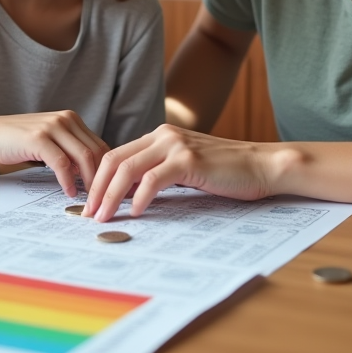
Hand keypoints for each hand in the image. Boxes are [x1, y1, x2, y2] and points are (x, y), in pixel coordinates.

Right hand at [0, 111, 108, 196]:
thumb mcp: (48, 141)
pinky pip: (62, 164)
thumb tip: (89, 173)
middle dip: (102, 178)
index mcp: (71, 119)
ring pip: (84, 157)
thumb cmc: (15, 141)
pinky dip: (68, 181)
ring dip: (89, 182)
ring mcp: (52, 127)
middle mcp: (65, 119)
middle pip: (97, 151)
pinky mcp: (38, 139)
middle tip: (103, 199)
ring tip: (89, 200)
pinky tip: (69, 192)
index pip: (100, 145)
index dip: (108, 168)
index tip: (110, 188)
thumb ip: (68, 151)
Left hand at [84, 125, 274, 221]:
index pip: (116, 155)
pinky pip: (153, 180)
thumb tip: (129, 194)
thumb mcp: (187, 168)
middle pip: (114, 160)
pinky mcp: (189, 160)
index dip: (98, 180)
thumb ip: (160, 173)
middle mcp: (164, 135)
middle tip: (88, 213)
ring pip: (128, 169)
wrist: (262, 165)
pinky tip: (136, 213)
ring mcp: (176, 146)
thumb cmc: (227, 172)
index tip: (90, 203)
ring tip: (103, 217)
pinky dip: (139, 198)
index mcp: (160, 136)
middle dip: (97, 189)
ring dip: (111, 195)